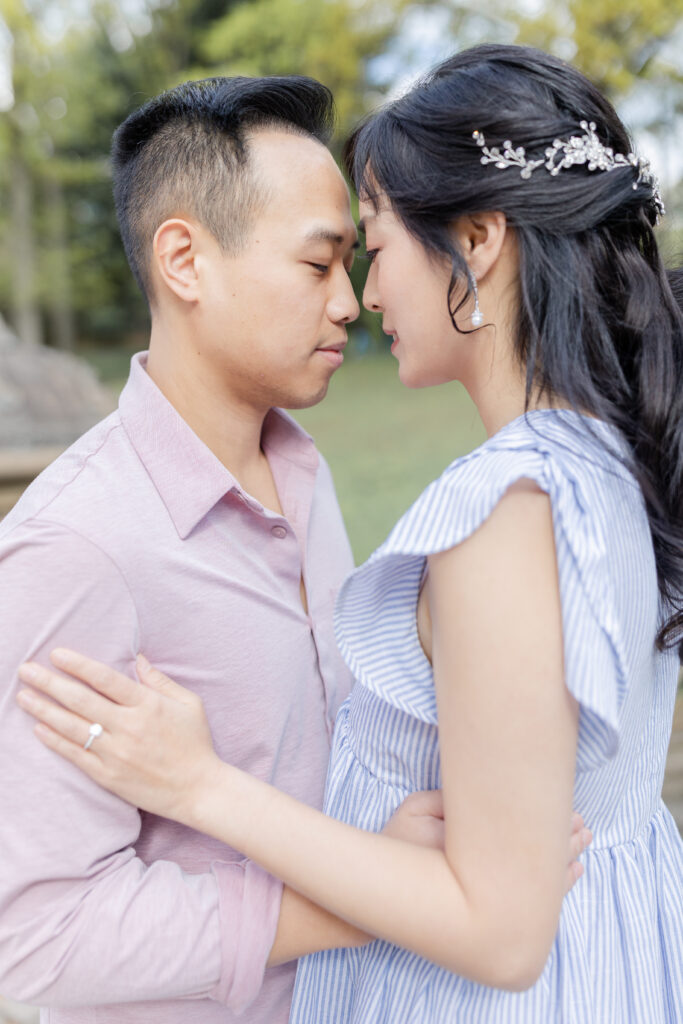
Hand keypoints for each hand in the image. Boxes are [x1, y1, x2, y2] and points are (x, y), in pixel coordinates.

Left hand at [16, 650, 221, 825]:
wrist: (198, 789)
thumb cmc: (196, 743)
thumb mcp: (189, 704)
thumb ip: (160, 680)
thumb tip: (138, 658)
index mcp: (148, 705)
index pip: (105, 679)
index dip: (78, 665)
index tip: (57, 655)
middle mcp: (129, 727)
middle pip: (81, 700)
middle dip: (50, 682)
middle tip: (26, 670)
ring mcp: (116, 753)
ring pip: (72, 727)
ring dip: (44, 710)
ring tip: (23, 696)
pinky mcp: (108, 776)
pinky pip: (76, 755)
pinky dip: (55, 741)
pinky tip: (39, 728)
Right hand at [383, 792, 590, 893]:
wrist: (385, 894)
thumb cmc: (397, 844)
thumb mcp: (414, 808)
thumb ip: (451, 799)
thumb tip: (493, 796)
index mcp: (468, 849)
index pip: (522, 834)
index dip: (551, 825)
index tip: (571, 814)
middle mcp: (482, 879)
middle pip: (536, 860)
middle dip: (562, 843)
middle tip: (584, 828)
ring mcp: (486, 898)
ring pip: (539, 883)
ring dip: (563, 863)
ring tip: (583, 844)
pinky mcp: (486, 906)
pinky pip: (532, 900)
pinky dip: (555, 887)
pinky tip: (572, 872)